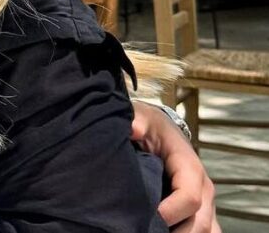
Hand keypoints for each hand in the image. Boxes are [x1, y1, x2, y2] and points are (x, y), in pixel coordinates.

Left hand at [131, 102, 220, 232]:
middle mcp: (203, 188)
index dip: (168, 213)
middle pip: (200, 224)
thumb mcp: (140, 119)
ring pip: (206, 232)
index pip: (189, 198)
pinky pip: (202, 232)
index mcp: (190, 167)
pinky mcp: (199, 214)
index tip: (143, 216)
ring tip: (153, 231)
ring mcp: (205, 204)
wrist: (158, 130)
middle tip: (144, 230)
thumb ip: (137, 122)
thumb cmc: (148, 127)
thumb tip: (134, 128)